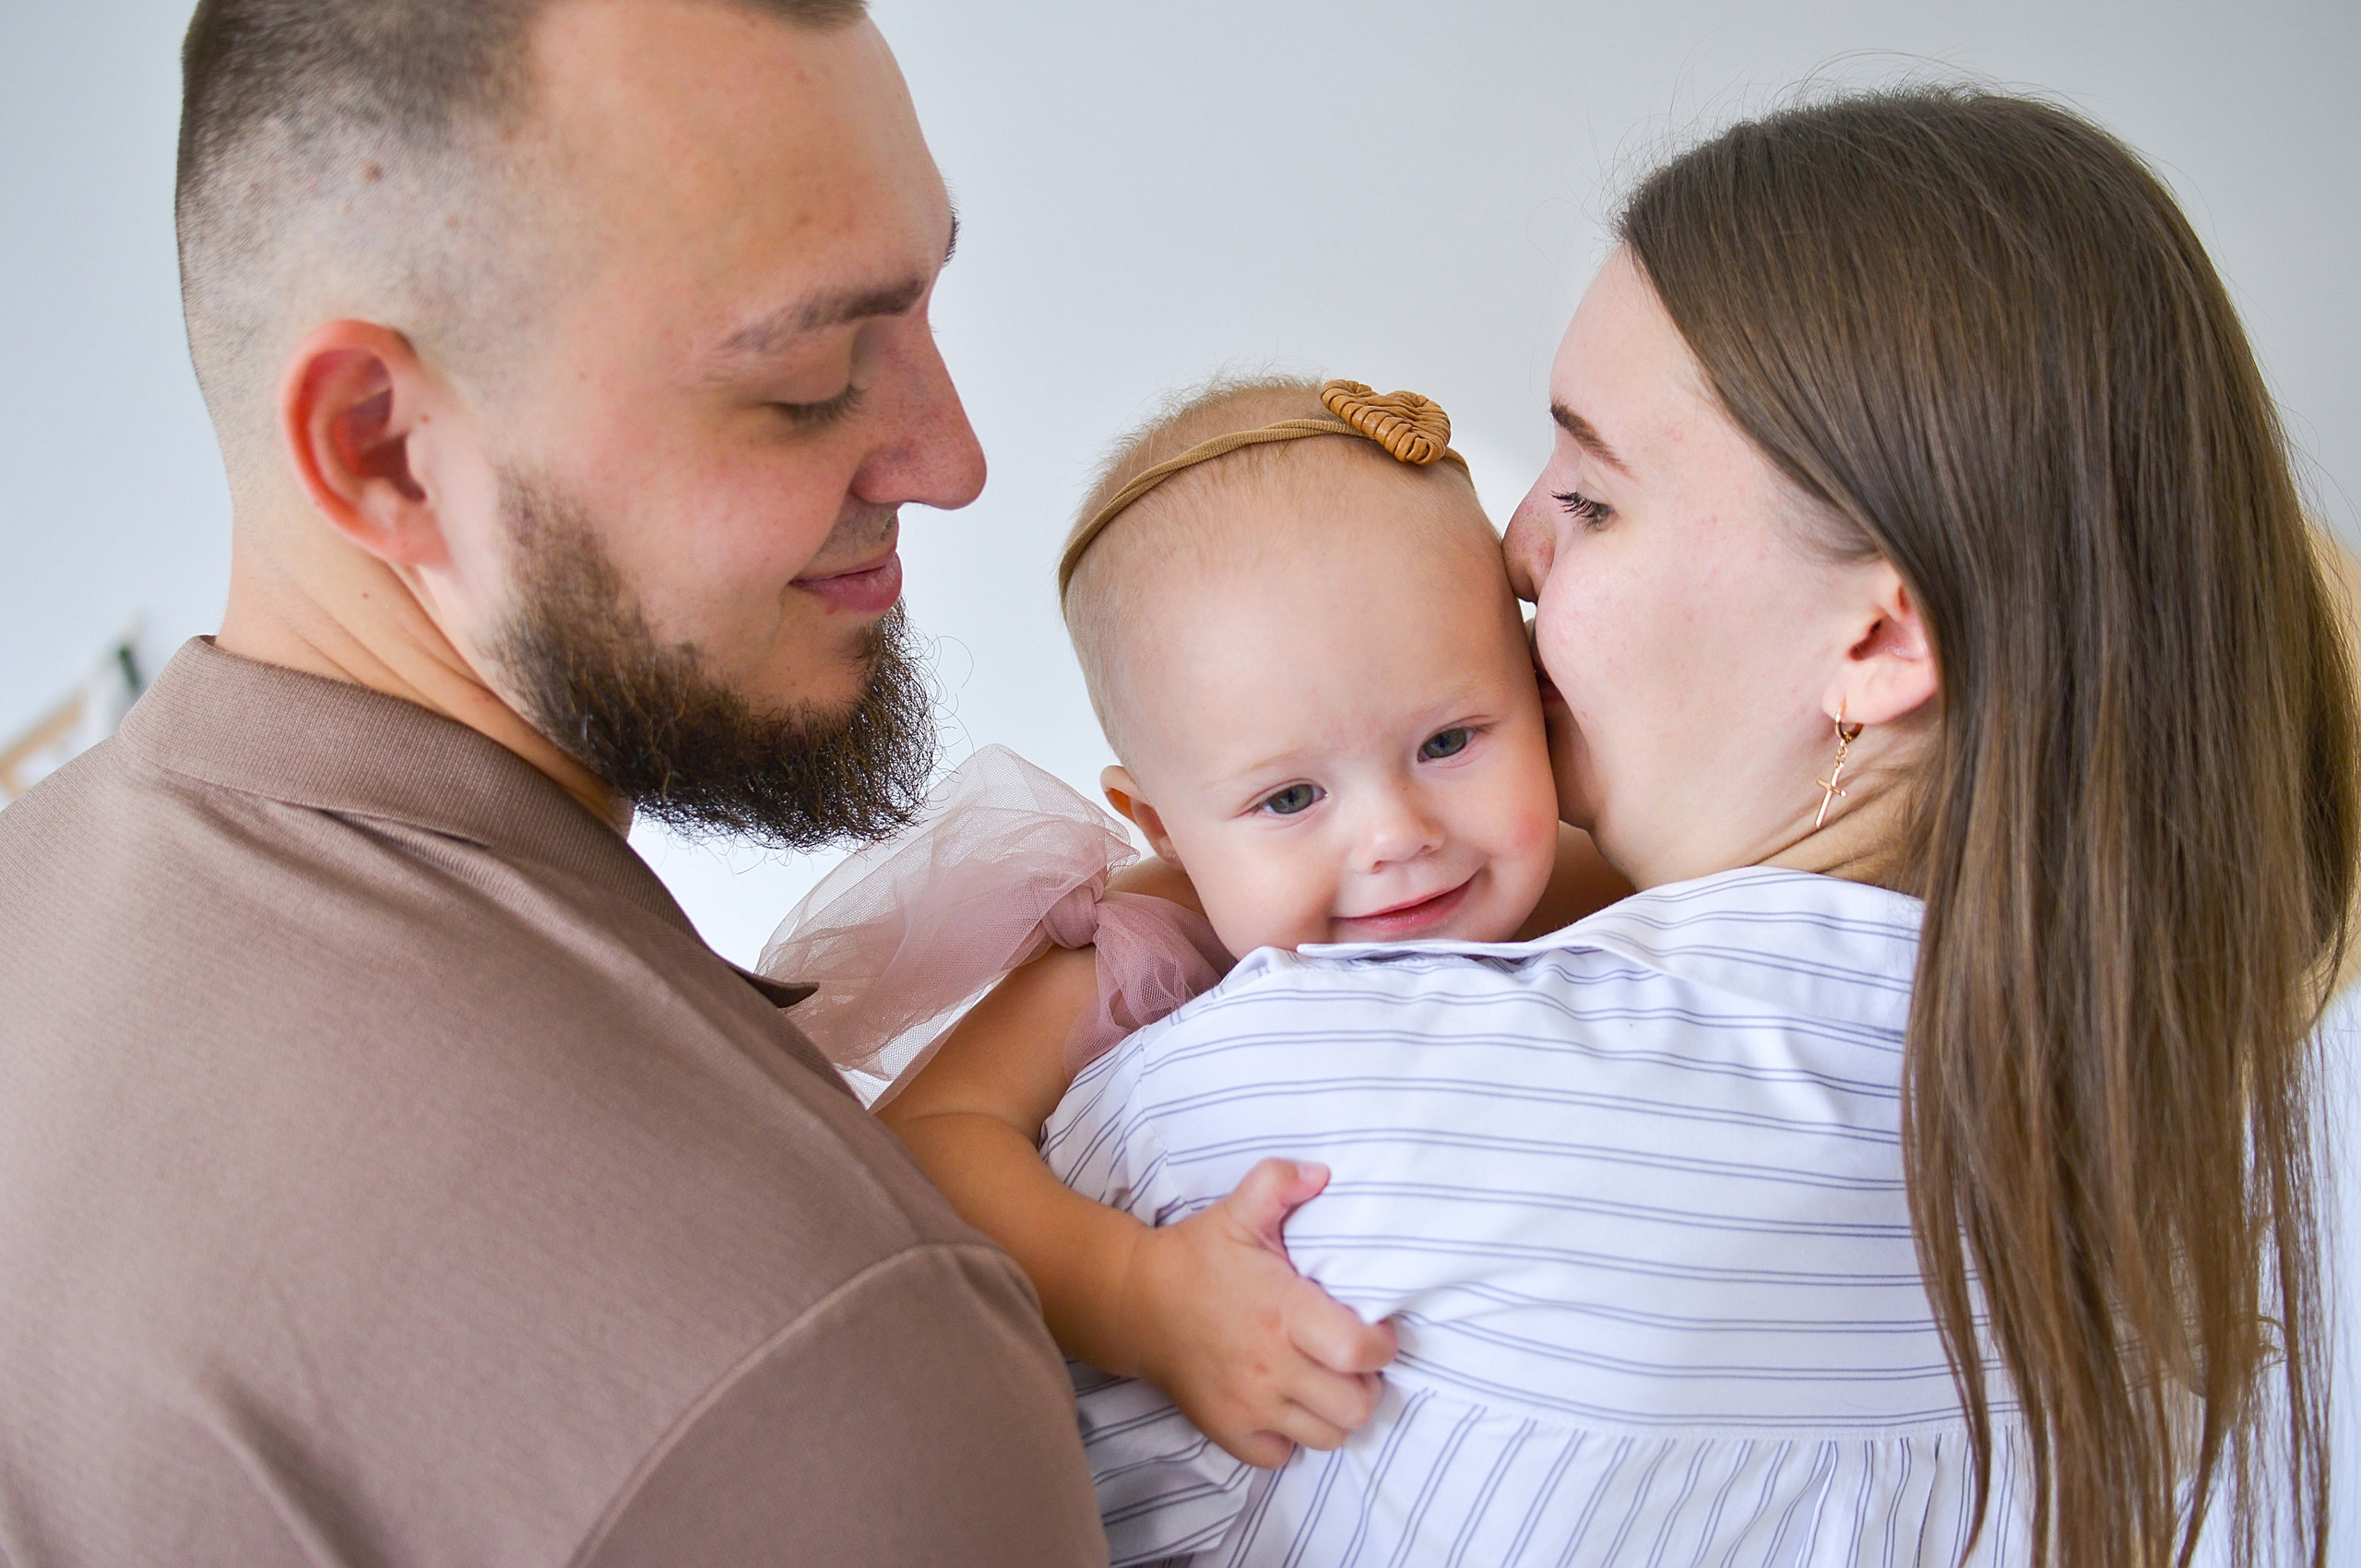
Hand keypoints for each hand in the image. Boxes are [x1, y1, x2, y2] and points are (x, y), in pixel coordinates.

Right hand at [1115, 1158, 1397, 1468]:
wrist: (1135, 1303)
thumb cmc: (1196, 1257)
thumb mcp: (1238, 1210)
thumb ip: (1280, 1182)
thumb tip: (1322, 1174)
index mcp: (1283, 1312)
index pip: (1360, 1351)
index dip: (1383, 1345)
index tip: (1376, 1331)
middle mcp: (1269, 1366)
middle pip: (1355, 1405)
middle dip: (1367, 1384)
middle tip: (1354, 1361)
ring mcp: (1249, 1405)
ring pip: (1328, 1436)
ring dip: (1337, 1413)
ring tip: (1327, 1384)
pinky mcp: (1228, 1430)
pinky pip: (1283, 1456)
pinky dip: (1293, 1438)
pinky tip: (1288, 1405)